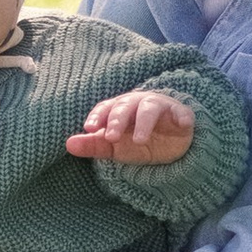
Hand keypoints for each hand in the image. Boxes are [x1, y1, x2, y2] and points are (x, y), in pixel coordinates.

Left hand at [69, 86, 198, 164]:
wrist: (171, 146)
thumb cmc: (136, 141)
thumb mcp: (114, 147)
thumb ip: (93, 145)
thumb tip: (68, 144)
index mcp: (120, 109)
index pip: (106, 108)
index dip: (98, 116)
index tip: (90, 128)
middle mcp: (138, 104)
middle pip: (126, 106)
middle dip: (117, 120)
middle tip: (111, 137)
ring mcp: (161, 108)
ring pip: (150, 108)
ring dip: (144, 122)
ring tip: (139, 140)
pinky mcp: (182, 116)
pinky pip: (183, 113)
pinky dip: (183, 117)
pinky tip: (183, 123)